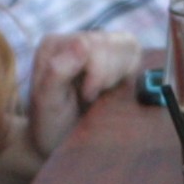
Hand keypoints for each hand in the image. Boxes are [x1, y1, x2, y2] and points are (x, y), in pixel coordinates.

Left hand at [24, 32, 141, 158]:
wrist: (61, 142)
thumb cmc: (51, 124)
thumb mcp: (48, 102)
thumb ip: (58, 71)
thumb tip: (82, 42)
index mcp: (55, 46)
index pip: (90, 42)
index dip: (97, 73)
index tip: (86, 97)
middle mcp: (76, 40)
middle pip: (111, 42)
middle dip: (109, 74)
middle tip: (93, 97)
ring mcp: (97, 47)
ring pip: (128, 44)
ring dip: (121, 73)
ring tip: (104, 94)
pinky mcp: (116, 57)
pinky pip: (135, 52)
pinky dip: (132, 71)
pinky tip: (116, 88)